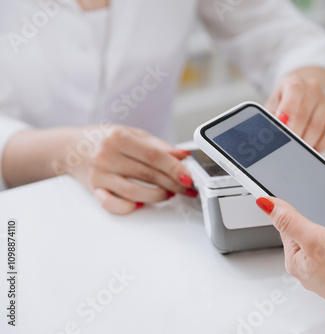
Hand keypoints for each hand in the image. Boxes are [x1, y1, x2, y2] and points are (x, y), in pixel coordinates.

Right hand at [67, 125, 196, 214]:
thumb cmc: (105, 140)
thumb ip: (158, 146)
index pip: (154, 156)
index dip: (174, 168)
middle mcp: (107, 156)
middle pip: (147, 175)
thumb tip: (182, 156)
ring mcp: (99, 175)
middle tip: (185, 188)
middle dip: (172, 184)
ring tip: (168, 194)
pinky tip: (140, 204)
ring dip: (156, 196)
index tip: (188, 176)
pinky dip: (128, 207)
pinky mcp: (93, 190)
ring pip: (134, 192)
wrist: (72, 148)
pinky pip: (111, 204)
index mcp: (120, 138)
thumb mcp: (133, 134)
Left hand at [265, 67, 324, 151]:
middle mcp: (313, 88)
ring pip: (317, 127)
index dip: (287, 111)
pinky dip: (321, 144)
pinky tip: (312, 148)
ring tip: (296, 149)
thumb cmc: (286, 99)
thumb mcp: (274, 101)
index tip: (280, 127)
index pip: (294, 91)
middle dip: (293, 134)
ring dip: (305, 142)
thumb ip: (269, 115)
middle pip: (303, 115)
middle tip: (285, 146)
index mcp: (294, 81)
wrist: (307, 91)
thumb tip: (266, 132)